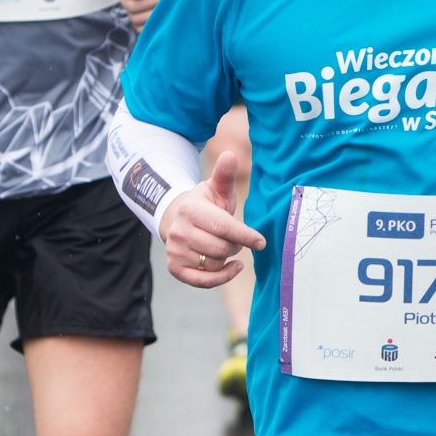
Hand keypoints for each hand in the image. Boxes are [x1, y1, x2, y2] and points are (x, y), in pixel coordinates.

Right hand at [159, 150, 266, 288]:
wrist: (178, 219)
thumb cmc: (206, 204)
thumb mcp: (216, 188)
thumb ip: (224, 174)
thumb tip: (230, 155)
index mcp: (191, 208)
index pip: (222, 226)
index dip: (244, 235)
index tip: (261, 241)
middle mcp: (179, 231)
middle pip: (219, 247)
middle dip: (236, 245)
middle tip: (239, 239)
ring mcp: (175, 250)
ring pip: (213, 264)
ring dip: (227, 258)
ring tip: (226, 246)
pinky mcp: (174, 268)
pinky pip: (203, 281)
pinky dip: (221, 277)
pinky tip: (232, 267)